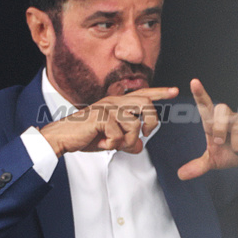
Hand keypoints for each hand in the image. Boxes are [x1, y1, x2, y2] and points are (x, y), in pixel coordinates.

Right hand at [39, 86, 178, 155]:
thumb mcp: (110, 141)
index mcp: (117, 103)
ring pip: (135, 124)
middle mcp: (114, 102)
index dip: (160, 92)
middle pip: (146, 104)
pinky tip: (103, 144)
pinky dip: (113, 145)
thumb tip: (140, 147)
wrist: (61, 138)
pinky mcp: (100, 117)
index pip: (142, 94)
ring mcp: (107, 108)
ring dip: (129, 141)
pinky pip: (119, 135)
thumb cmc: (85, 136)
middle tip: (145, 134)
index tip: (176, 91)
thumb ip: (127, 142)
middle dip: (151, 122)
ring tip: (115, 145)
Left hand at [177, 79, 237, 180]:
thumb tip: (180, 175)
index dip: (200, 94)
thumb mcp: (214, 161)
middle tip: (219, 142)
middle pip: (221, 110)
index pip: (206, 106)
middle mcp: (231, 116)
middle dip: (219, 126)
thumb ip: (198, 166)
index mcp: (215, 122)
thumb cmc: (233, 153)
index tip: (193, 82)